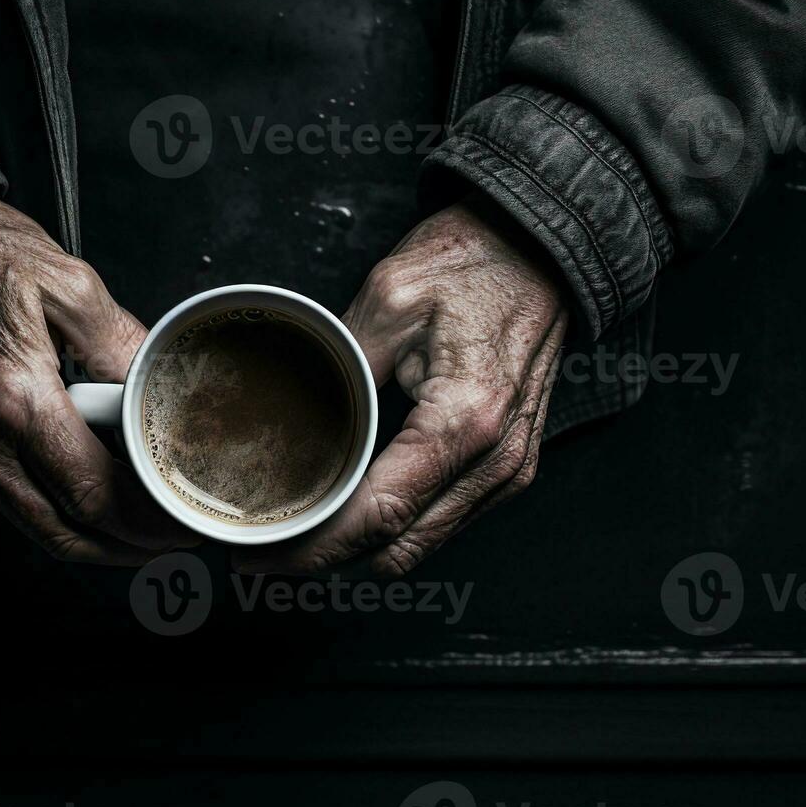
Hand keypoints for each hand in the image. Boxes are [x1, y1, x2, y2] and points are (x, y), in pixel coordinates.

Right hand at [0, 192, 195, 563]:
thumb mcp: (66, 281)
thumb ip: (121, 345)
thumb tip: (158, 388)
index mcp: (15, 398)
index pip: (93, 495)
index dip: (146, 521)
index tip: (181, 518)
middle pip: (66, 534)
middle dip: (129, 547)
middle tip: (175, 535)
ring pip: (39, 528)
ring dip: (97, 538)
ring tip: (146, 523)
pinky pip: (14, 505)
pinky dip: (60, 515)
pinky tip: (95, 497)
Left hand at [237, 198, 568, 577]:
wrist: (543, 247)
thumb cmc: (475, 263)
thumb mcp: (389, 300)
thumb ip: (343, 366)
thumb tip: (295, 417)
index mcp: (465, 420)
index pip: (379, 515)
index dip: (315, 546)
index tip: (262, 553)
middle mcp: (496, 460)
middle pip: (398, 547)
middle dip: (327, 559)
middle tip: (264, 549)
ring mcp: (509, 470)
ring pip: (421, 544)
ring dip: (359, 549)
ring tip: (298, 531)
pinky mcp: (508, 466)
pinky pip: (443, 521)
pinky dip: (394, 528)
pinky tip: (349, 509)